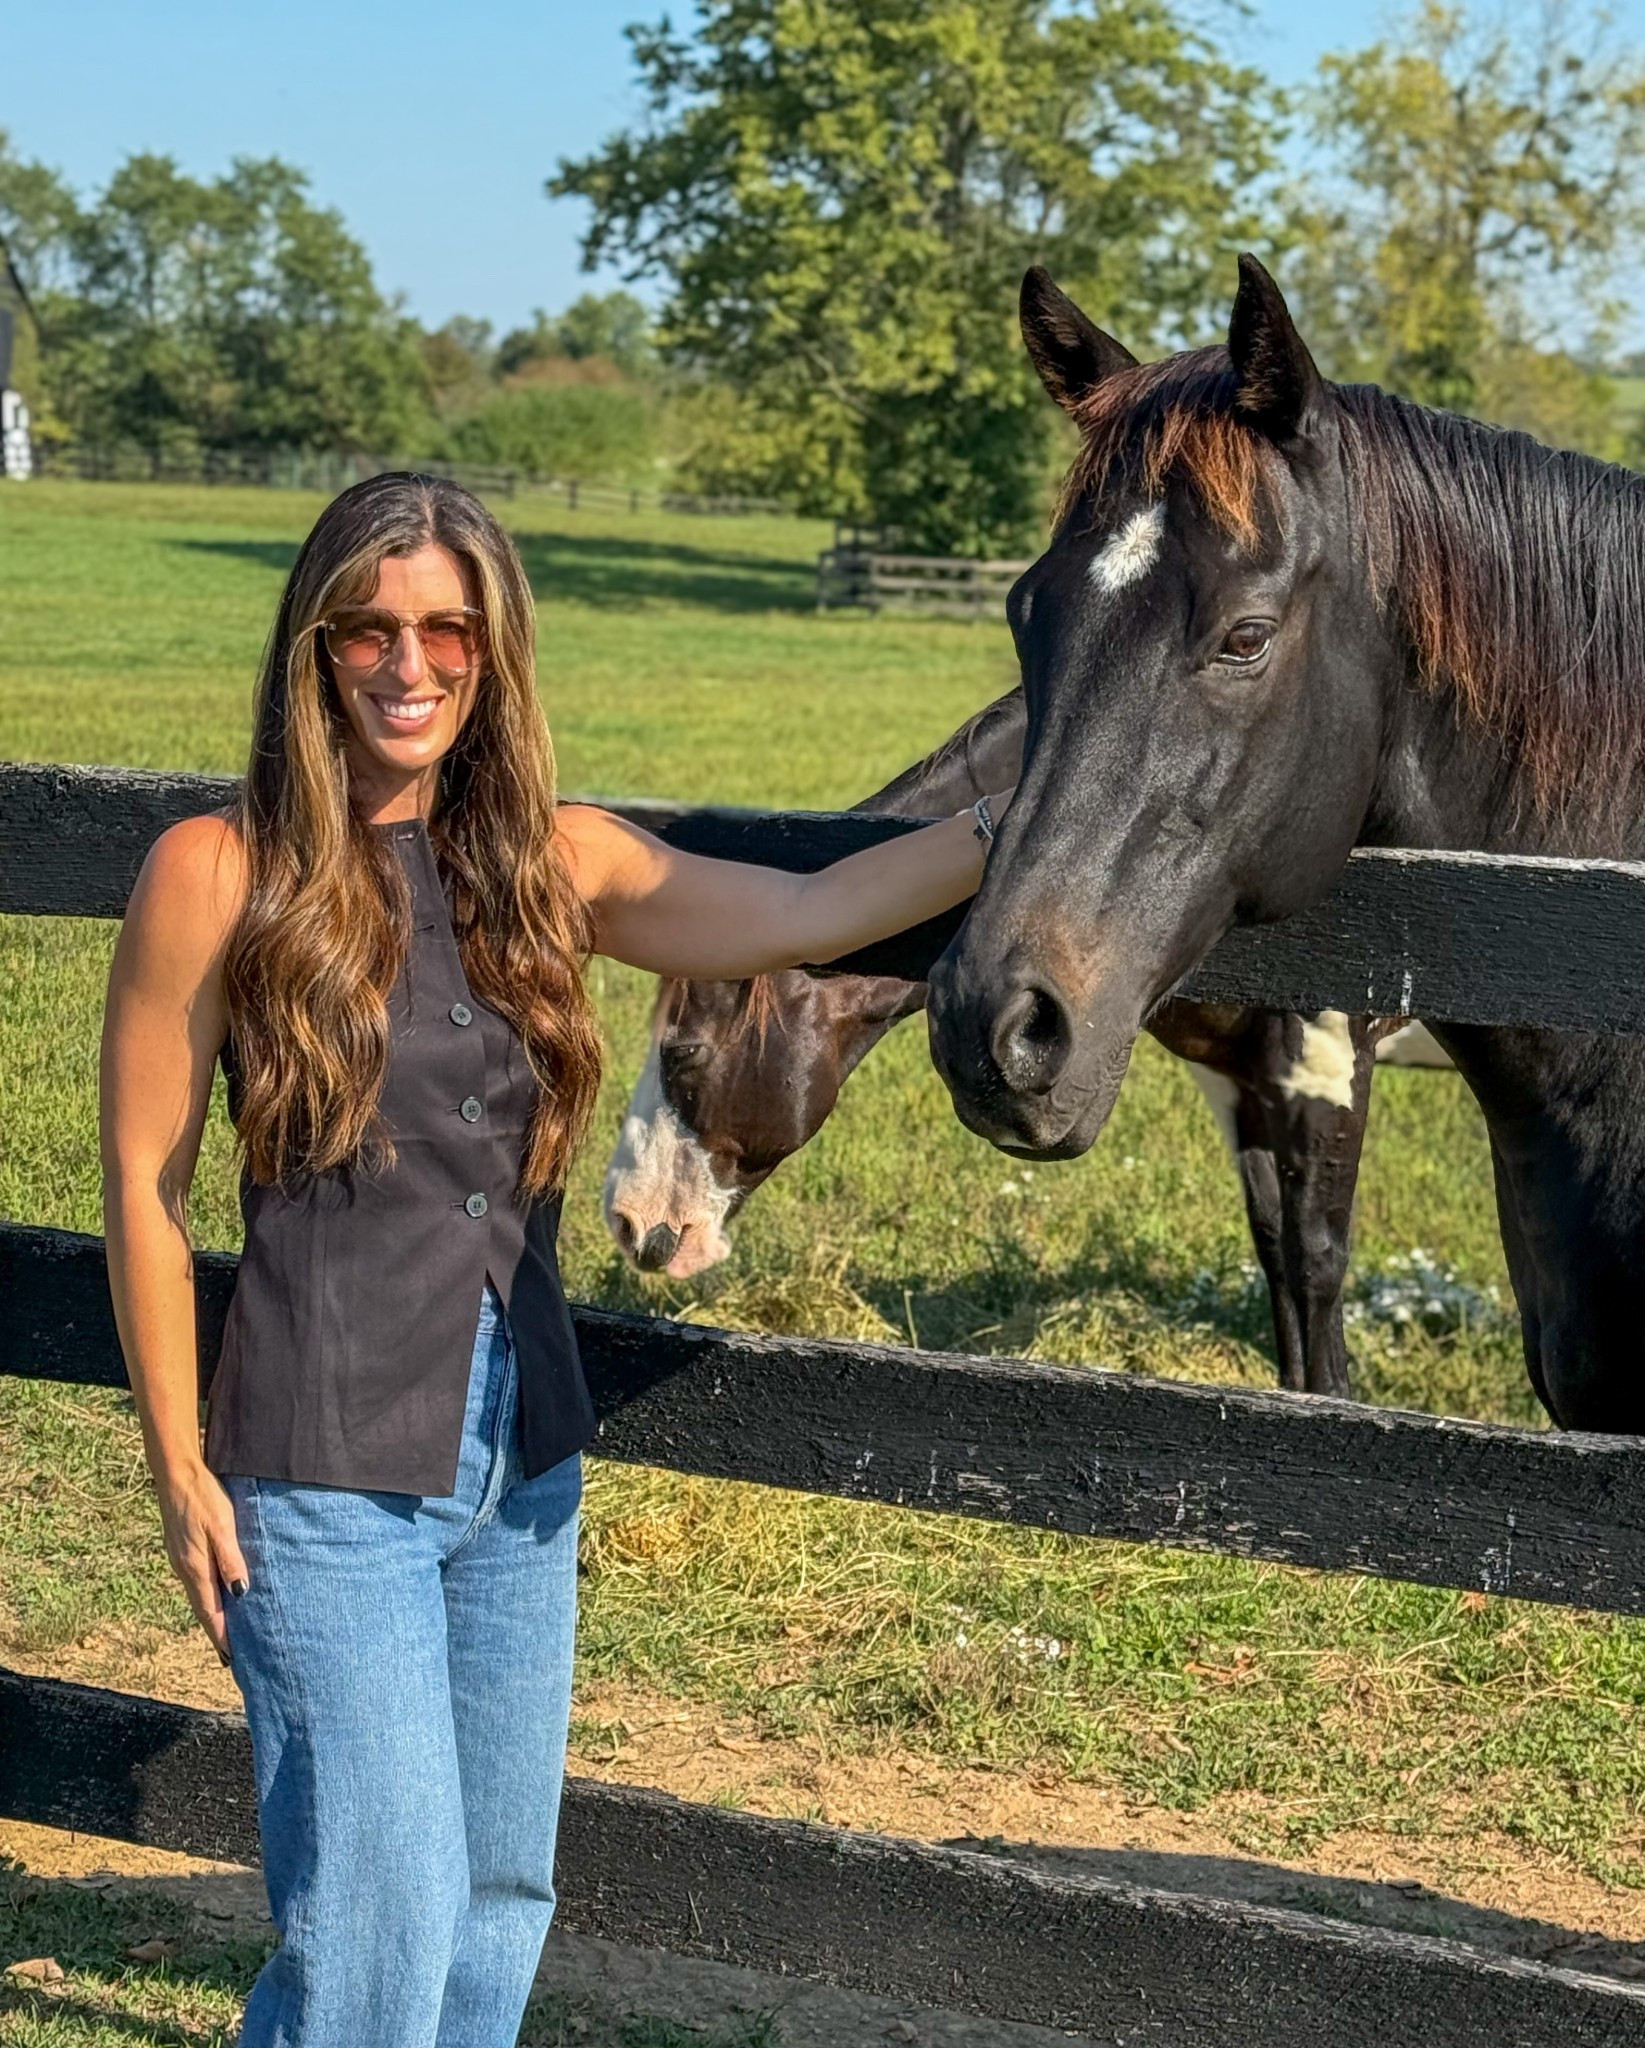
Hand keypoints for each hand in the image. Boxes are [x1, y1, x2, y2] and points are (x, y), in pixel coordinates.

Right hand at [156, 1462, 248, 1663]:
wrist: (175, 1474)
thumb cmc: (203, 1497)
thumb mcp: (222, 1526)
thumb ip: (231, 1560)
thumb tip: (240, 1594)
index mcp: (195, 1568)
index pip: (210, 1612)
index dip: (221, 1636)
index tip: (232, 1659)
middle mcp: (185, 1569)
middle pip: (203, 1609)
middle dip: (216, 1632)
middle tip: (230, 1656)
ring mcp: (181, 1560)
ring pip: (199, 1595)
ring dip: (212, 1615)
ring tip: (227, 1633)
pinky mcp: (182, 1549)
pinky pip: (197, 1581)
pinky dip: (208, 1596)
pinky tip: (217, 1595)